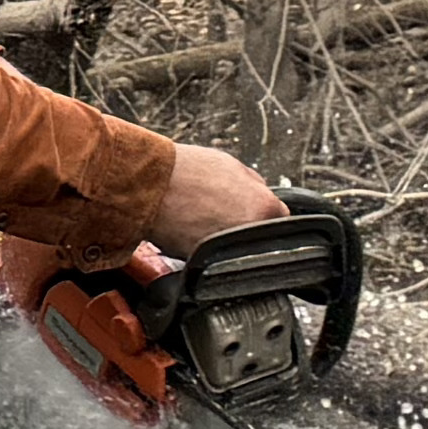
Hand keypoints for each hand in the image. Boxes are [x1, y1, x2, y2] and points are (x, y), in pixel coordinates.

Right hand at [152, 141, 288, 247]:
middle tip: (225, 215)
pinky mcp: (200, 263)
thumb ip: (254, 184)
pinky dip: (202, 247)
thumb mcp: (231, 165)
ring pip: (232, 250)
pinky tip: (189, 230)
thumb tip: (262, 194)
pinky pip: (209, 258)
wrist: (148, 185)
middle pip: (257, 236)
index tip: (251, 211)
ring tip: (204, 221)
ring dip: (225, 240)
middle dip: (245, 227)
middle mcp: (250, 234)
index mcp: (265, 208)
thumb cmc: (185, 171)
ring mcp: (225, 252)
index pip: (279, 218)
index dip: (263, 213)